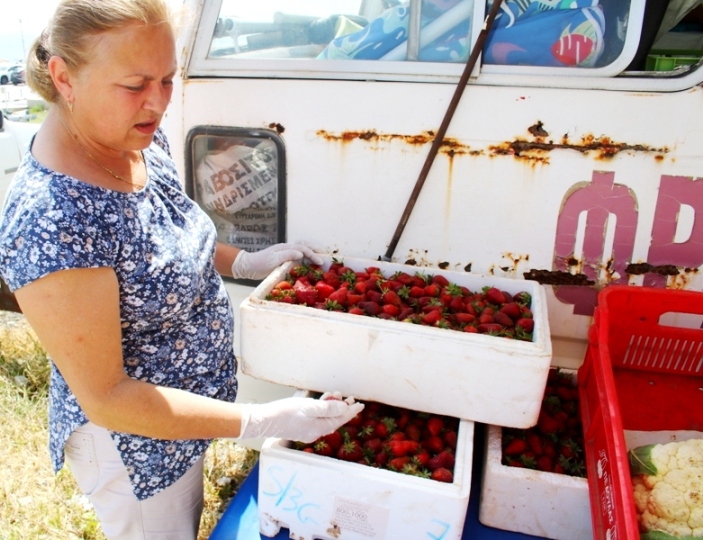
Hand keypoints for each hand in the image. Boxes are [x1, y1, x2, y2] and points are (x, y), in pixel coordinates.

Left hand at [231, 242, 322, 279]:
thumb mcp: (272, 260)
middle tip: (325, 255)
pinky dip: (305, 256)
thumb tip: (301, 253)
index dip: (313, 255)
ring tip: (320, 256)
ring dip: (311, 251)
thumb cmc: (259, 264)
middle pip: (305, 245)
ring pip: (302, 249)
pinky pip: (297, 254)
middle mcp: (286, 248)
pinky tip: (309, 262)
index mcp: (285, 248)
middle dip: (315, 249)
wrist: (247, 266)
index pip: (303, 249)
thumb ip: (287, 255)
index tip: (320, 262)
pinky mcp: (283, 258)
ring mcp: (285, 253)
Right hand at [236, 395, 363, 442]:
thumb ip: (328, 408)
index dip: (352, 411)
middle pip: (335, 419)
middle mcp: (316, 432)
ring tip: (336, 395)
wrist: (264, 421)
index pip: (341, 419)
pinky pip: (318, 419)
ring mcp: (308, 431)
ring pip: (326, 418)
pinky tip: (322, 401)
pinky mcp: (301, 428)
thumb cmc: (285, 412)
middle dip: (343, 408)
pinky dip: (323, 410)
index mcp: (320, 428)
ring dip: (332, 407)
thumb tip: (344, 408)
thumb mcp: (309, 407)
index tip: (360, 404)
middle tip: (350, 397)